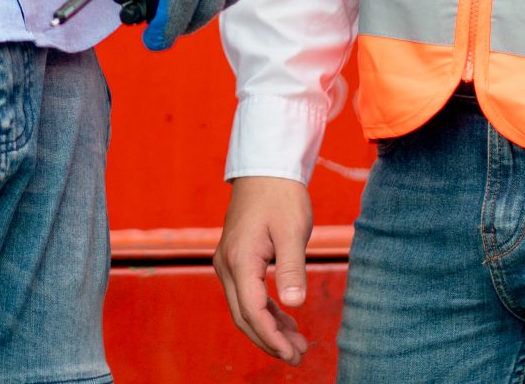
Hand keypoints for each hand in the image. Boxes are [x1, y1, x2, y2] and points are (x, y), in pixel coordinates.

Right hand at [214, 176, 311, 362]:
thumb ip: (292, 268)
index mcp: (239, 260)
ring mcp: (228, 262)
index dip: (272, 337)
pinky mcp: (235, 258)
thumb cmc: (281, 195)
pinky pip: (247, 294)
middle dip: (270, 340)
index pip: (253, 311)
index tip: (293, 353)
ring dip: (268, 328)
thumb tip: (294, 304)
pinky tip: (285, 320)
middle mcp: (226, 264)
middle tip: (298, 356)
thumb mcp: (292, 231)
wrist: (265, 167)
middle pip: (244, 316)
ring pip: (244, 307)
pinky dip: (265, 310)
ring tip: (297, 344)